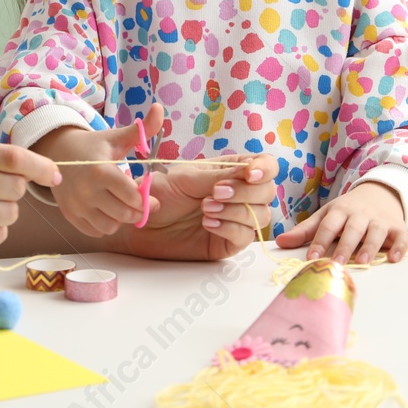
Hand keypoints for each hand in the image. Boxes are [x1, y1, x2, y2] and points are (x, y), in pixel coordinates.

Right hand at [32, 105, 163, 237]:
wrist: (58, 152)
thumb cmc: (94, 146)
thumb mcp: (117, 137)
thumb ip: (142, 129)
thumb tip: (160, 108)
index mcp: (101, 171)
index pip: (132, 196)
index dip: (146, 199)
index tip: (150, 196)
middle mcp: (87, 192)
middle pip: (124, 214)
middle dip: (137, 210)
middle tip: (141, 203)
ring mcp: (77, 206)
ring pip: (111, 226)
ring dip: (121, 219)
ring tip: (122, 204)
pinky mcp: (71, 215)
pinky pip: (96, 231)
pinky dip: (106, 224)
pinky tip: (108, 210)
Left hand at [119, 153, 275, 259]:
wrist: (140, 222)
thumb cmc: (160, 193)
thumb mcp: (187, 178)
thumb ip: (219, 175)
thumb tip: (249, 170)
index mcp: (230, 170)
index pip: (265, 166)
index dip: (264, 169)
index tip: (249, 175)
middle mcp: (239, 194)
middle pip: (268, 192)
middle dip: (245, 193)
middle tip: (215, 193)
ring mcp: (236, 219)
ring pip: (261, 215)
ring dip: (236, 211)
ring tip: (205, 209)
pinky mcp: (229, 242)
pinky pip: (246, 236)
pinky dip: (230, 228)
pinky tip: (208, 224)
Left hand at [274, 182, 407, 264]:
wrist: (379, 193)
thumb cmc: (347, 210)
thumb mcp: (326, 215)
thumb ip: (305, 230)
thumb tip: (279, 241)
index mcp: (340, 210)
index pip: (328, 225)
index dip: (319, 241)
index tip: (311, 258)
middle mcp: (360, 214)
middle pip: (352, 229)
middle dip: (345, 246)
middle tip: (336, 263)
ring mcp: (380, 220)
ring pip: (376, 232)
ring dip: (370, 246)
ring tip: (363, 262)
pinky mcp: (397, 227)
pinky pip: (401, 236)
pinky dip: (400, 247)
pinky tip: (394, 258)